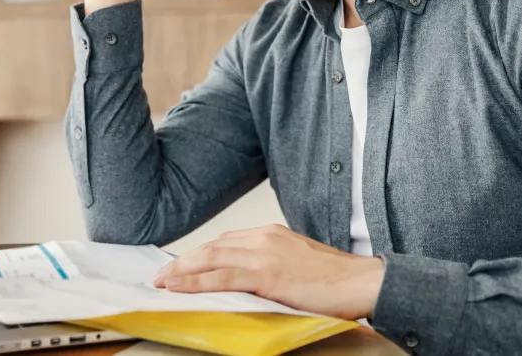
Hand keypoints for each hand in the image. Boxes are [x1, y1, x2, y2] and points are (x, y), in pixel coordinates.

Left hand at [152, 224, 385, 320]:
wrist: (361, 282)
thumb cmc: (334, 279)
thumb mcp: (297, 263)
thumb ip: (270, 265)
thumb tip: (249, 279)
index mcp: (270, 234)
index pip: (224, 242)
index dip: (199, 255)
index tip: (181, 265)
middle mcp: (263, 238)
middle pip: (211, 247)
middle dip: (182, 262)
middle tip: (160, 275)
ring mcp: (264, 255)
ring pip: (210, 260)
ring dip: (180, 271)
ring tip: (161, 282)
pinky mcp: (266, 275)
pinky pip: (222, 278)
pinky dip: (195, 282)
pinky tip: (180, 287)